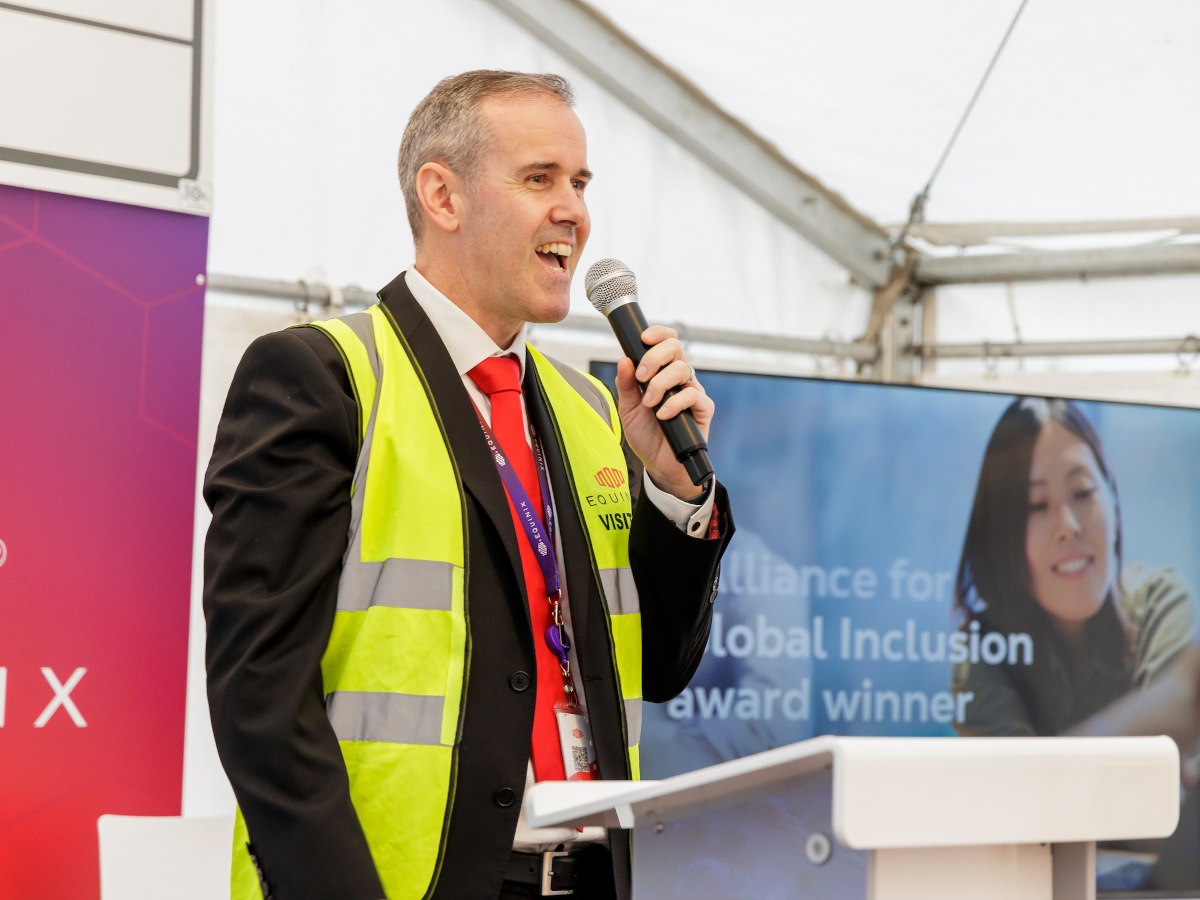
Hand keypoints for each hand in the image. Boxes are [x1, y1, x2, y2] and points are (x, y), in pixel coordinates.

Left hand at [614, 325, 712, 499]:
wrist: (658, 464)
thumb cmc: (646, 434)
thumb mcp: (628, 408)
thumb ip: (626, 384)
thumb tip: (624, 360)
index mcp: (662, 371)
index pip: (667, 341)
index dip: (658, 333)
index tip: (643, 338)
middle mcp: (680, 377)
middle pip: (676, 347)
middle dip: (655, 357)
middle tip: (641, 377)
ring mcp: (693, 391)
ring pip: (683, 369)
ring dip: (660, 384)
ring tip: (649, 404)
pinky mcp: (703, 408)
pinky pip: (693, 394)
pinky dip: (674, 403)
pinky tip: (662, 414)